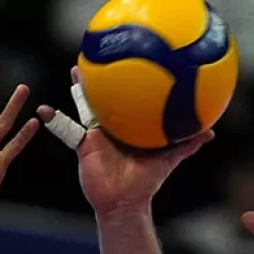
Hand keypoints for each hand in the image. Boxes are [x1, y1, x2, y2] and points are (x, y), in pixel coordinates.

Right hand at [37, 67, 211, 216]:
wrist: (124, 202)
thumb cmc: (146, 182)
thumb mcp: (168, 160)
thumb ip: (187, 145)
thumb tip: (211, 131)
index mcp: (131, 125)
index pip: (130, 96)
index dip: (129, 78)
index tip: (131, 56)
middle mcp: (113, 125)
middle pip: (107, 94)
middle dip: (105, 75)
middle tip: (102, 51)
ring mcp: (96, 133)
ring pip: (87, 105)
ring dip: (80, 88)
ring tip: (76, 68)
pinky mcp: (81, 144)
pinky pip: (66, 129)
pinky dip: (53, 119)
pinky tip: (43, 110)